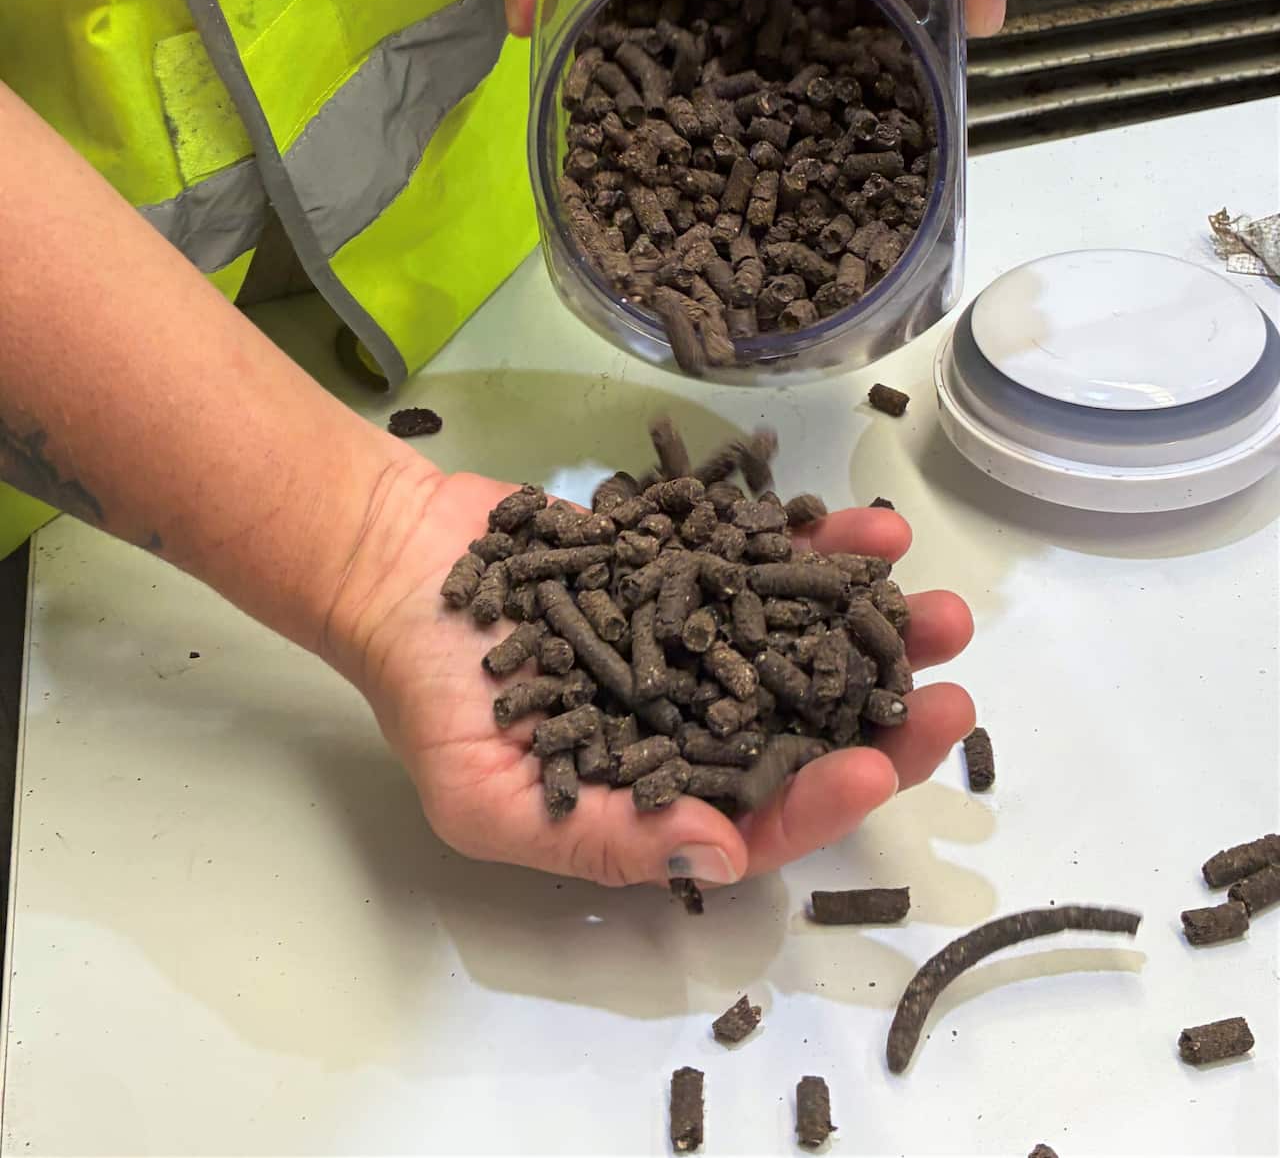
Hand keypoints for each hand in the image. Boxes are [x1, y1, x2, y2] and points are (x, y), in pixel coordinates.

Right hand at [338, 471, 973, 887]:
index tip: (873, 762)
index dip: (822, 798)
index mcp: (657, 792)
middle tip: (952, 684)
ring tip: (941, 604)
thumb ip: (604, 838)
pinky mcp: (694, 562)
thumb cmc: (433, 692)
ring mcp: (701, 633)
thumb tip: (721, 854)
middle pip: (808, 726)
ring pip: (807, 638)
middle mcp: (694, 716)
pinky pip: (770, 559)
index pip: (759, 814)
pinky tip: (876, 534)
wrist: (401, 563)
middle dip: (883, 710)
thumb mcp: (488, 798)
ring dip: (876, 625)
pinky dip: (821, 546)